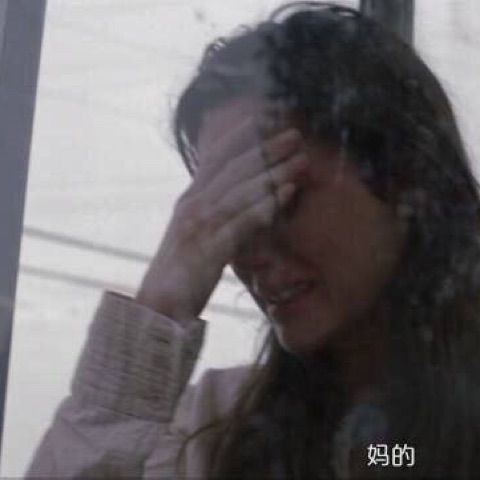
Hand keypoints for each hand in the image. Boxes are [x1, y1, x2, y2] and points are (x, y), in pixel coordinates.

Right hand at [136, 117, 307, 319]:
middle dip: (265, 149)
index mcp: (190, 200)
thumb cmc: (182, 271)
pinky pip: (241, 222)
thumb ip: (215, 212)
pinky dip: (265, 205)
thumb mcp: (196, 234)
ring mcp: (199, 226)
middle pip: (233, 169)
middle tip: (295, 135)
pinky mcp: (208, 250)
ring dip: (272, 173)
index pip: (217, 159)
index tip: (269, 121)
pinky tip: (287, 193)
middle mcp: (193, 205)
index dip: (243, 137)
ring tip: (300, 160)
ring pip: (240, 191)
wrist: (156, 306)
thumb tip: (240, 197)